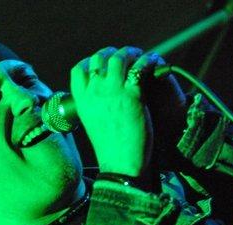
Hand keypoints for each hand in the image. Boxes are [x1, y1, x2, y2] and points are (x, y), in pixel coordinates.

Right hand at [71, 46, 159, 177]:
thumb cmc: (109, 148)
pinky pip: (140, 68)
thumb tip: (104, 93)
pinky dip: (148, 60)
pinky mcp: (133, 96)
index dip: (91, 61)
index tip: (102, 61)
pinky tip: (154, 63)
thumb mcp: (93, 123)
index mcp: (82, 102)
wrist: (120, 164)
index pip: (79, 70)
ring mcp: (112, 93)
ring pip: (119, 58)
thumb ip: (95, 105)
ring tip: (141, 57)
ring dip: (131, 53)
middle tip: (126, 56)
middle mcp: (94, 94)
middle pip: (100, 58)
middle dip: (113, 53)